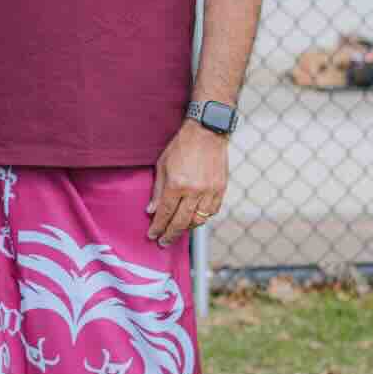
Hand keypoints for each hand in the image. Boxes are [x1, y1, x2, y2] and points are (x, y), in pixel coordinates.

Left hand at [146, 121, 228, 243]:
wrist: (207, 131)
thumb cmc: (181, 146)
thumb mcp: (162, 165)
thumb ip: (158, 190)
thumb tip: (152, 210)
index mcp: (177, 184)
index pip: (166, 213)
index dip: (158, 227)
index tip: (153, 235)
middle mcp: (195, 191)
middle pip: (182, 221)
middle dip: (171, 234)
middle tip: (164, 242)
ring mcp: (210, 191)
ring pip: (199, 220)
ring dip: (187, 228)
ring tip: (178, 230)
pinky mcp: (221, 189)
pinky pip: (212, 211)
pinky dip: (203, 218)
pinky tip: (195, 218)